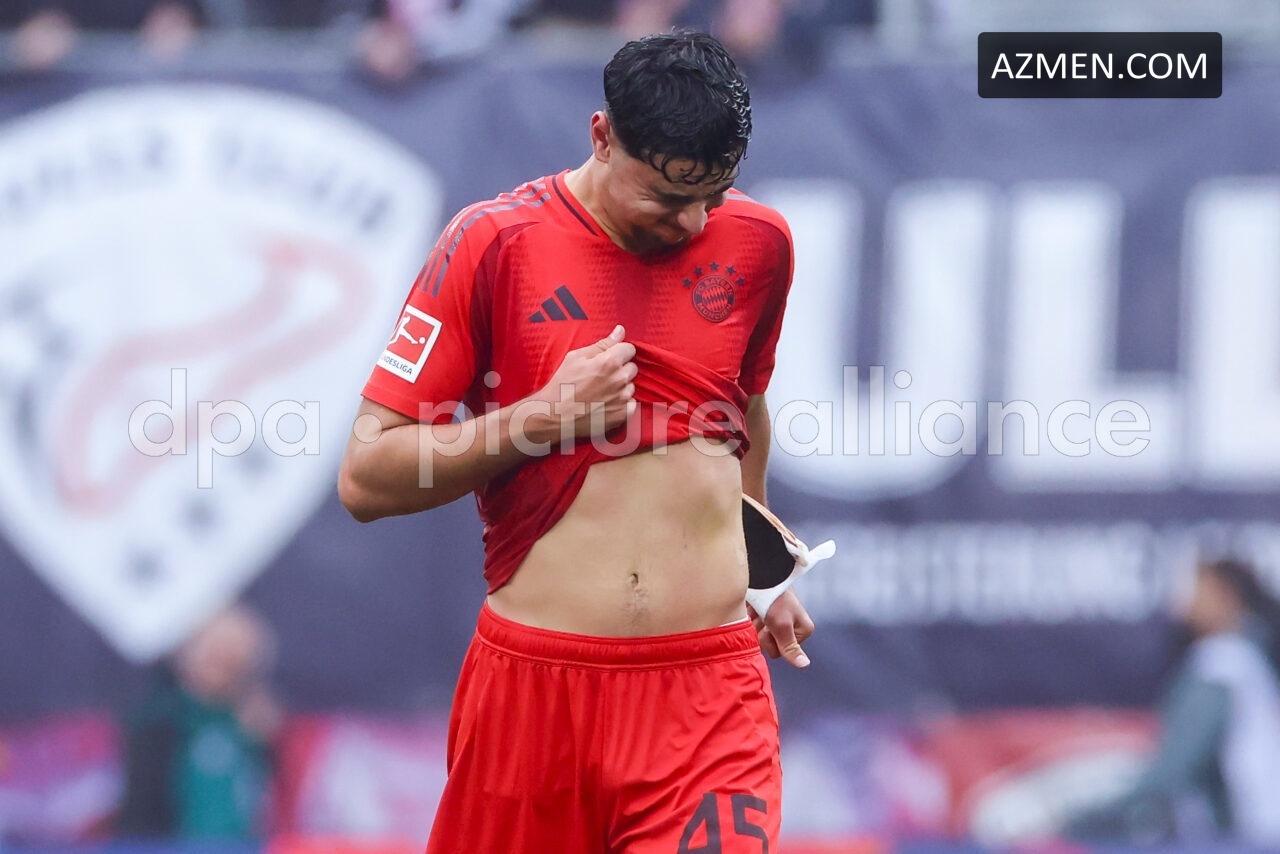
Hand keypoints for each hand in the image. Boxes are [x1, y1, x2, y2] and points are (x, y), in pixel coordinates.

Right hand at [533, 325, 637, 439]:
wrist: (554, 416)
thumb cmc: (562, 385)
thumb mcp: (576, 358)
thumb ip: (602, 343)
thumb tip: (620, 330)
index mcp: (609, 362)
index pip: (629, 349)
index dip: (619, 352)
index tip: (608, 359)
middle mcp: (620, 379)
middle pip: (632, 368)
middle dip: (620, 370)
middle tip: (601, 377)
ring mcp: (623, 398)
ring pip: (631, 387)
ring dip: (621, 388)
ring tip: (601, 393)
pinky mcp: (623, 415)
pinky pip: (631, 404)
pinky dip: (622, 404)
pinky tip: (605, 404)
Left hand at [747, 588, 813, 668]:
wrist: (762, 575)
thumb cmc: (774, 599)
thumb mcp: (782, 626)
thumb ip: (789, 647)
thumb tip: (804, 665)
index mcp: (803, 630)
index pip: (780, 652)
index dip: (771, 641)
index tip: (772, 626)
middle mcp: (792, 625)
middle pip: (769, 643)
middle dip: (762, 631)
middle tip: (763, 616)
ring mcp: (778, 618)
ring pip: (760, 633)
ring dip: (755, 623)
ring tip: (757, 609)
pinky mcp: (766, 611)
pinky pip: (755, 622)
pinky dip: (751, 615)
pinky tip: (752, 606)